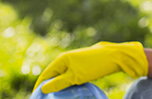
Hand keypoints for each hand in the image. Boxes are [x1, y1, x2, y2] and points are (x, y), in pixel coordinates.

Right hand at [33, 41, 147, 93]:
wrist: (115, 56)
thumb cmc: (94, 66)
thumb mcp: (75, 77)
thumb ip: (59, 83)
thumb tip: (43, 88)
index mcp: (62, 59)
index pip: (46, 75)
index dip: (40, 86)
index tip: (36, 97)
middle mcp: (67, 58)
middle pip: (53, 75)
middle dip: (49, 87)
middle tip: (46, 98)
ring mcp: (75, 60)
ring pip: (63, 75)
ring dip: (59, 85)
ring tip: (56, 96)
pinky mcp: (83, 64)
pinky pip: (71, 75)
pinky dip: (68, 83)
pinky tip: (70, 90)